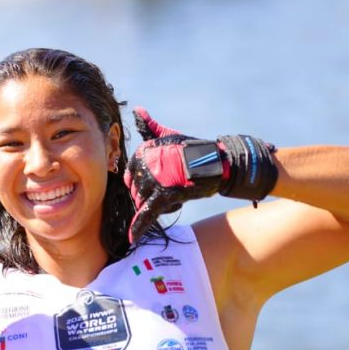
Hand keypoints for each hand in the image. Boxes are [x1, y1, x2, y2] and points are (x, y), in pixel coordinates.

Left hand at [124, 107, 278, 242]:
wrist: (217, 163)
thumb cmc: (193, 150)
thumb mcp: (169, 136)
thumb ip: (150, 127)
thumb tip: (137, 110)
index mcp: (143, 151)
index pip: (131, 176)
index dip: (143, 183)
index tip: (159, 182)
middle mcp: (145, 165)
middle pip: (137, 192)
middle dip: (151, 195)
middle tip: (175, 187)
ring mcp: (154, 182)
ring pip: (145, 203)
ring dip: (159, 204)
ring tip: (180, 193)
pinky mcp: (164, 196)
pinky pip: (146, 214)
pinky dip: (138, 228)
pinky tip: (132, 239)